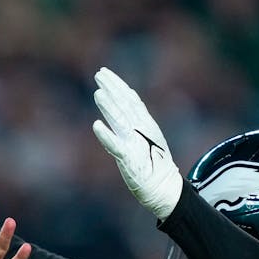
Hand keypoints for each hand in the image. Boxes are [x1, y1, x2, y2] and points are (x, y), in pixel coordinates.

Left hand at [91, 67, 183, 219]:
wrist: (162, 186)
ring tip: (97, 93)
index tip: (106, 73)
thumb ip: (133, 121)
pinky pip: (115, 146)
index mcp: (144, 124)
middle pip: (124, 105)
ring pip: (120, 121)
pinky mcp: (129, 159)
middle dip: (112, 88)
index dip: (118, 85)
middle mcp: (140, 130)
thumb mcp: (145, 137)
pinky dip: (106, 136)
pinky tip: (96, 125)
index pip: (130, 99)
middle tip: (99, 74)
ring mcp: (134, 143)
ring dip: (108, 107)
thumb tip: (124, 103)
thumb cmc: (151, 162)